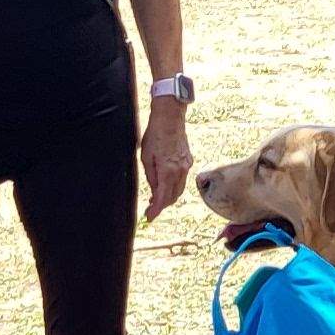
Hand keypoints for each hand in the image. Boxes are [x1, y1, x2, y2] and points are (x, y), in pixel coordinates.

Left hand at [139, 106, 193, 221]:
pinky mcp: (188, 161)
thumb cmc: (155, 135)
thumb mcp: (146, 157)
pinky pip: (182, 179)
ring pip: (179, 189)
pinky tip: (165, 184)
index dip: (156, 210)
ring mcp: (186, 166)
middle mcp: (180, 171)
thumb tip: (155, 192)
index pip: (163, 198)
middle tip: (150, 209)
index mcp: (168, 171)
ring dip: (168, 197)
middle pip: (173, 197)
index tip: (149, 217)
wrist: (170, 118)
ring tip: (156, 198)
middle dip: (162, 205)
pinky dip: (174, 186)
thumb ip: (151, 177)